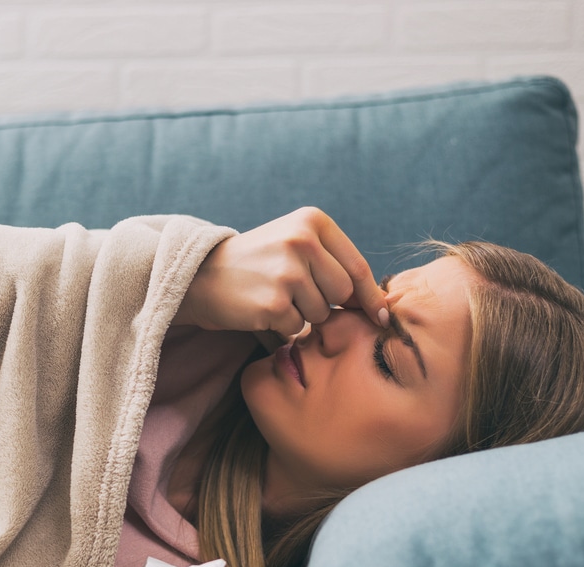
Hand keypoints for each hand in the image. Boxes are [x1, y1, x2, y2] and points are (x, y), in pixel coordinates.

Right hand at [174, 207, 388, 338]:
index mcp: (312, 221)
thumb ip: (333, 263)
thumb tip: (384, 305)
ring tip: (272, 296)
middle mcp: (302, 241)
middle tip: (292, 292)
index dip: (371, 297)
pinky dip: (281, 326)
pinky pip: (295, 328)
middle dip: (325, 302)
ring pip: (320, 313)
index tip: (382, 317)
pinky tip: (259, 308)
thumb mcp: (295, 244)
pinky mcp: (273, 302)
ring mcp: (287, 272)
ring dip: (301, 314)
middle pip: (342, 293)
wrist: (200, 275)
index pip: (357, 267)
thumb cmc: (256, 264)